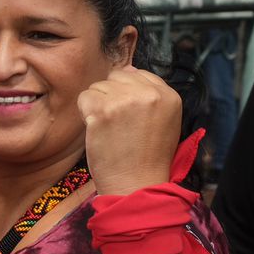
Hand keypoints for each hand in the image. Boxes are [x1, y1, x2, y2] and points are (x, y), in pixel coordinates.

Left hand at [77, 64, 181, 194]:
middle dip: (112, 96)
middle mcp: (149, 94)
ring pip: (99, 86)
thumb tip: (126, 69)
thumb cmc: (147, 157)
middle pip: (117, 76)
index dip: (128, 93)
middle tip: (117, 124)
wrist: (136, 184)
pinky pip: (84, 97)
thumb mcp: (163, 121)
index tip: (128, 116)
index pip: (139, 74)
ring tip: (110, 129)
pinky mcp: (103, 110)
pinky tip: (97, 129)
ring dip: (98, 105)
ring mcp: (125, 100)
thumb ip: (149, 94)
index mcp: (169, 95)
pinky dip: (85, 112)